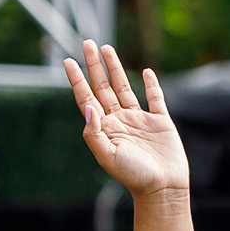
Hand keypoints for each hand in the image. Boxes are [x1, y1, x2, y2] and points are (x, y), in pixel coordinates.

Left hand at [63, 41, 187, 200]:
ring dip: (115, 68)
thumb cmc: (133, 175)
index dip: (77, 80)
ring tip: (106, 48)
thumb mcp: (106, 155)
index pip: (86, 98)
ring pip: (123, 87)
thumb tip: (87, 106)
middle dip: (94, 65)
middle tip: (87, 42)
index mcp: (104, 128)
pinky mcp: (160, 121)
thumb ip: (93, 132)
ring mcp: (139, 120)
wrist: (162, 187)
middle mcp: (118, 120)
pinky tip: (145, 71)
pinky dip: (150, 84)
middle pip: (102, 86)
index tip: (67, 61)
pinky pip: (154, 98)